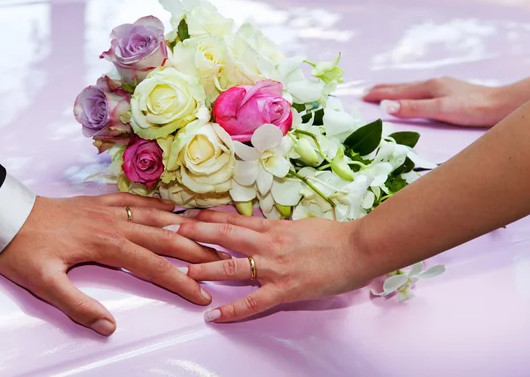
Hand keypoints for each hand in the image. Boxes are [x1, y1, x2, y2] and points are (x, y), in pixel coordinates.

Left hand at [0, 193, 228, 335]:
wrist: (5, 216)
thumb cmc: (24, 250)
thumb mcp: (43, 284)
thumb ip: (77, 306)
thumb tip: (108, 326)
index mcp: (107, 245)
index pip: (154, 267)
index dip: (181, 283)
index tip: (202, 295)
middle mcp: (115, 224)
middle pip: (165, 239)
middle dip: (196, 252)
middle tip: (221, 261)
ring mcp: (109, 210)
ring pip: (156, 217)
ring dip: (183, 227)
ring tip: (207, 234)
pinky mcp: (99, 203)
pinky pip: (135, 200)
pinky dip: (156, 204)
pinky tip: (169, 208)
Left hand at [175, 210, 370, 322]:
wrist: (360, 247)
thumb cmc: (336, 235)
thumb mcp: (303, 224)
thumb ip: (280, 229)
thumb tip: (265, 229)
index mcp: (274, 227)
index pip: (234, 219)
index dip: (208, 217)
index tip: (187, 214)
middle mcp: (268, 243)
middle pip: (224, 236)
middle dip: (195, 233)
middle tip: (169, 231)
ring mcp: (274, 267)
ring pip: (232, 267)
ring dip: (205, 269)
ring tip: (182, 272)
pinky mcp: (285, 289)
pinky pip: (253, 302)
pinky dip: (232, 311)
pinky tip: (214, 316)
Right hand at [362, 77, 513, 126]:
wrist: (500, 105)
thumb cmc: (471, 108)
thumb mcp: (439, 109)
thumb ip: (412, 108)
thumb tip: (385, 107)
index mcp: (428, 86)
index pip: (396, 92)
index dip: (378, 95)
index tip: (360, 97)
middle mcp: (433, 84)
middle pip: (401, 87)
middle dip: (382, 90)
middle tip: (365, 93)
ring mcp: (442, 87)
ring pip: (411, 88)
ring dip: (394, 91)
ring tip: (384, 93)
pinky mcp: (450, 93)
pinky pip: (420, 92)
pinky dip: (407, 94)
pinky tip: (414, 97)